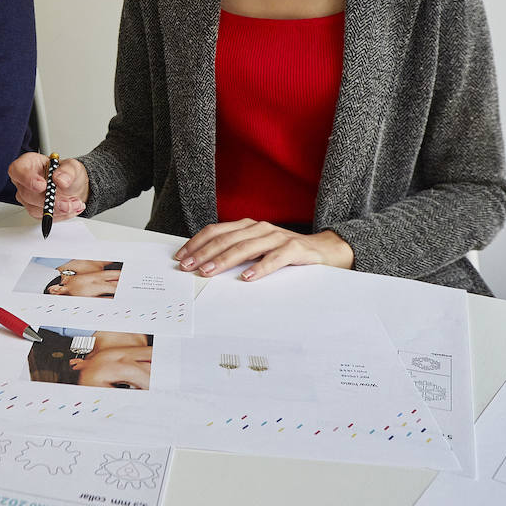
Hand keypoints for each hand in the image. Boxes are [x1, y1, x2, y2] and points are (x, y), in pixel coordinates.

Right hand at [9, 152, 87, 221]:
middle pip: (26, 194)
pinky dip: (61, 214)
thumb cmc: (67, 174)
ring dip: (57, 209)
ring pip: (34, 208)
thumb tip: (59, 179)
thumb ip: (68, 171)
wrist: (73, 188)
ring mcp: (27, 198)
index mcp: (29, 164)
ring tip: (74, 203)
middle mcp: (24, 181)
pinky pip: (44, 216)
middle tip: (65, 201)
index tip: (42, 185)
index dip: (27, 179)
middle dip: (48, 200)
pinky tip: (71, 207)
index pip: (17, 170)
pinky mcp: (35, 211)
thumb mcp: (72, 167)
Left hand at [174, 220, 353, 281]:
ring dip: (224, 260)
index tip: (181, 257)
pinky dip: (259, 268)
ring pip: (245, 247)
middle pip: (226, 239)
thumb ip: (236, 252)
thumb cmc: (285, 252)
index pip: (216, 231)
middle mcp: (260, 228)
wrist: (324, 250)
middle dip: (204, 253)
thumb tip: (204, 264)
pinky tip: (247, 278)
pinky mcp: (294, 249)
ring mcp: (277, 237)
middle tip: (189, 267)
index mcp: (248, 227)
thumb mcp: (258, 249)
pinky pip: (274, 258)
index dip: (197, 243)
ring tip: (209, 272)